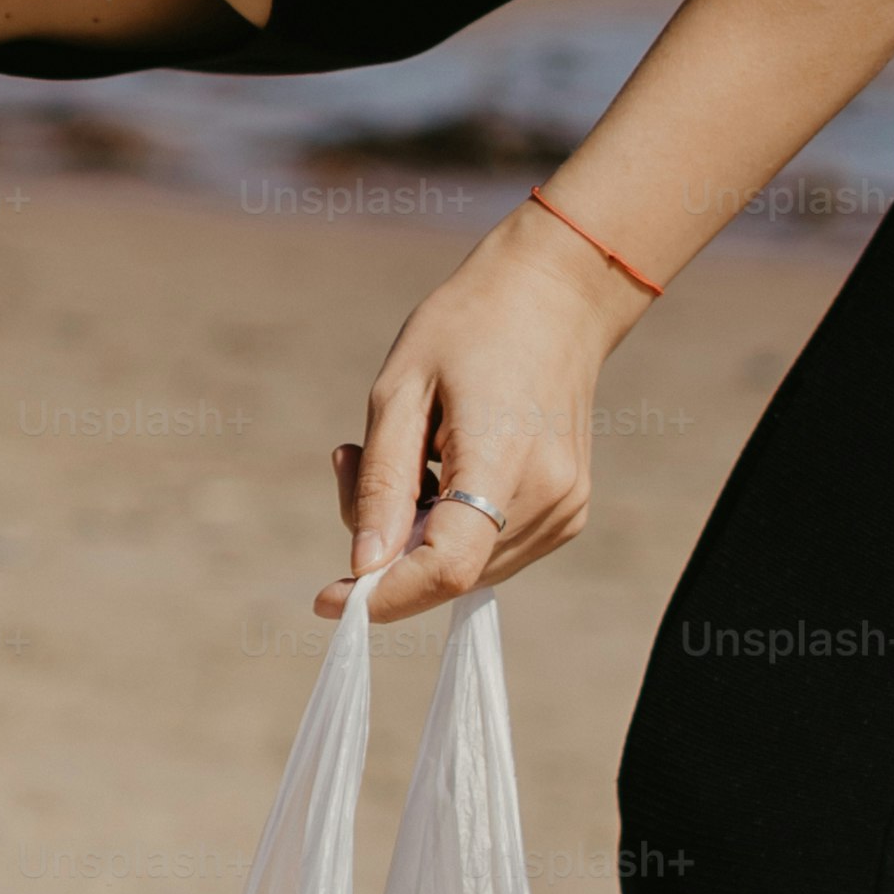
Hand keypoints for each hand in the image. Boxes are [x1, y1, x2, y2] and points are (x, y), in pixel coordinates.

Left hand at [311, 198, 649, 624]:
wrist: (555, 294)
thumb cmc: (466, 328)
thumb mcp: (398, 393)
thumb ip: (381, 486)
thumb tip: (363, 566)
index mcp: (507, 460)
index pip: (446, 567)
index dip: (383, 596)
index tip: (326, 599)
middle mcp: (550, 497)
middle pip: (447, 571)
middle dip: (384, 546)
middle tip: (351, 459)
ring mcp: (566, 507)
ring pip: (464, 567)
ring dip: (413, 533)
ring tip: (405, 448)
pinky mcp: (567, 510)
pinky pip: (487, 548)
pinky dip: (446, 526)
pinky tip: (440, 464)